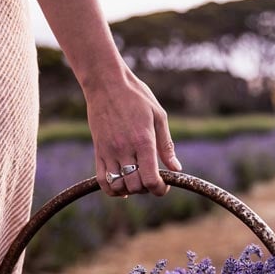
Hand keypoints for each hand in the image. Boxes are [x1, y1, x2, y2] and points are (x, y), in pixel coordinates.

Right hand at [84, 66, 181, 196]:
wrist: (106, 84)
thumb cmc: (136, 96)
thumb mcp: (158, 116)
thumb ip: (166, 145)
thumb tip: (176, 168)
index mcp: (144, 141)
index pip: (151, 179)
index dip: (160, 189)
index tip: (164, 186)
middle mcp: (125, 149)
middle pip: (136, 186)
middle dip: (147, 188)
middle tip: (151, 178)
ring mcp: (109, 151)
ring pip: (119, 186)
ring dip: (130, 189)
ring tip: (137, 179)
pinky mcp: (98, 151)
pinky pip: (102, 180)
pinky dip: (112, 189)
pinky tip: (121, 185)